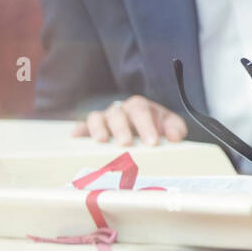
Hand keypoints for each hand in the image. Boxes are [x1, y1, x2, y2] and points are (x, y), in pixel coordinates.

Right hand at [71, 95, 187, 145]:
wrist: (147, 128)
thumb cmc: (157, 127)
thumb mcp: (171, 125)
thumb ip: (176, 129)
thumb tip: (174, 137)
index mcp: (140, 106)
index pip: (142, 111)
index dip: (146, 126)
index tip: (152, 142)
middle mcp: (120, 110)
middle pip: (118, 114)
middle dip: (122, 129)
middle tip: (126, 143)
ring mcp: (105, 118)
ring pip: (98, 117)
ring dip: (99, 128)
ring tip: (102, 141)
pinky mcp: (92, 128)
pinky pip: (83, 126)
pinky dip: (79, 130)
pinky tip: (75, 136)